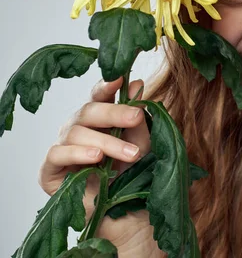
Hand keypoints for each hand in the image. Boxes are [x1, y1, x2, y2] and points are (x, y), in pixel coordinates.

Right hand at [38, 77, 162, 255]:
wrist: (125, 214)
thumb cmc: (132, 175)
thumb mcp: (142, 144)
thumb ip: (138, 118)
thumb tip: (136, 83)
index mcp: (99, 119)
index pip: (99, 96)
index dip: (107, 85)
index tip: (120, 77)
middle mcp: (78, 128)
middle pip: (88, 110)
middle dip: (114, 113)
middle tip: (136, 118)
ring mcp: (63, 147)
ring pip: (76, 132)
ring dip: (107, 142)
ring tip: (131, 155)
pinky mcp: (50, 171)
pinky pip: (57, 154)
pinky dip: (77, 153)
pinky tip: (95, 158)